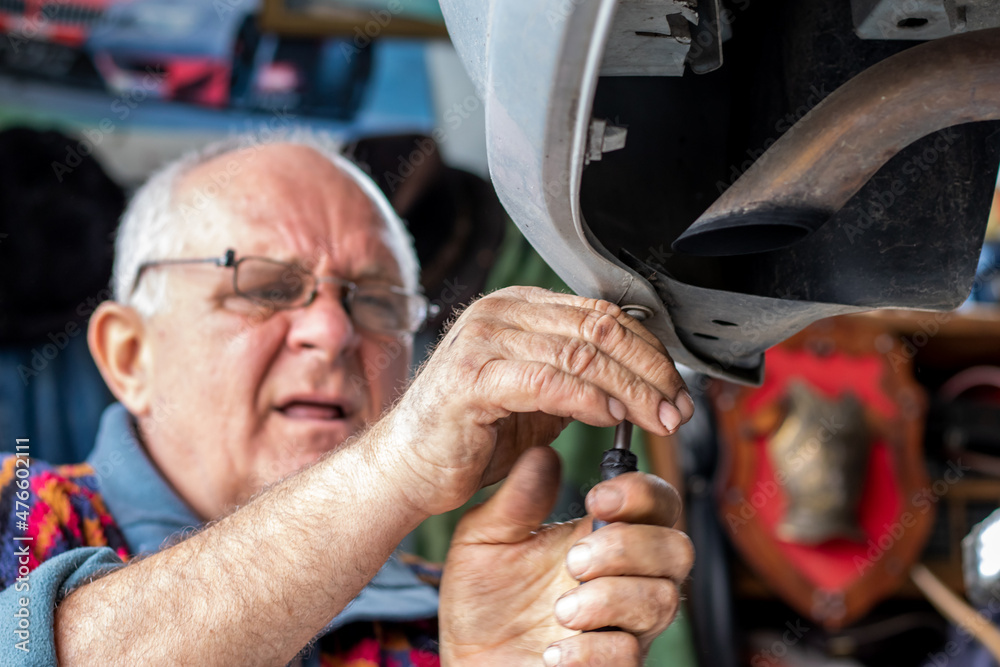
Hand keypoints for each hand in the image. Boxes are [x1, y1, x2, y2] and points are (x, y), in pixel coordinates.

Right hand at [380, 286, 692, 515]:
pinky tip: (612, 417)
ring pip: (580, 353)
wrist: (408, 467)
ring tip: (657, 418)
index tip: (677, 389)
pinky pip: (547, 381)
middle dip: (649, 370)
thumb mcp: (538, 399)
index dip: (649, 351)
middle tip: (677, 408)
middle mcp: (500, 313)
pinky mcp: (471, 377)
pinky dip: (588, 399)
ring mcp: (483, 340)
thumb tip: (642, 383)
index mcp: (519, 309)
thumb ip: (580, 380)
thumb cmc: (471, 435)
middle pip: (598, 329)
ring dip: (630, 389)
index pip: (602, 315)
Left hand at [439, 446, 693, 665]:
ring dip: (611, 599)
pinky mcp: (614, 665)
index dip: (641, 493)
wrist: (469, 662)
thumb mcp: (486, 539)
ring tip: (559, 610)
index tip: (597, 498)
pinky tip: (554, 650)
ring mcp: (626, 624)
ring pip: (662, 600)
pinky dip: (591, 650)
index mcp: (602, 533)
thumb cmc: (484, 598)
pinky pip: (630, 654)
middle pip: (677, 549)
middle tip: (575, 560)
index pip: (655, 502)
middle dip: (630, 547)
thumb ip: (518, 500)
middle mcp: (626, 576)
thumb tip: (543, 455)